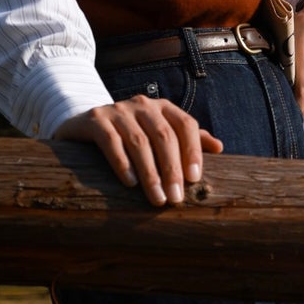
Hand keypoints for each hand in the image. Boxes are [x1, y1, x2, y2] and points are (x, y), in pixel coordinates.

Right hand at [56, 98, 223, 207]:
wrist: (84, 124)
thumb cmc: (130, 135)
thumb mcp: (159, 134)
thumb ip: (188, 139)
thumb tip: (219, 147)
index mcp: (163, 108)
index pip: (185, 125)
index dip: (192, 150)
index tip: (195, 180)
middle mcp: (142, 104)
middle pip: (163, 136)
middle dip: (172, 169)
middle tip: (176, 199)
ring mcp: (117, 110)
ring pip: (139, 142)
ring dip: (150, 173)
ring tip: (157, 198)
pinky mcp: (95, 120)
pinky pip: (111, 141)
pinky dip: (122, 163)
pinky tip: (130, 183)